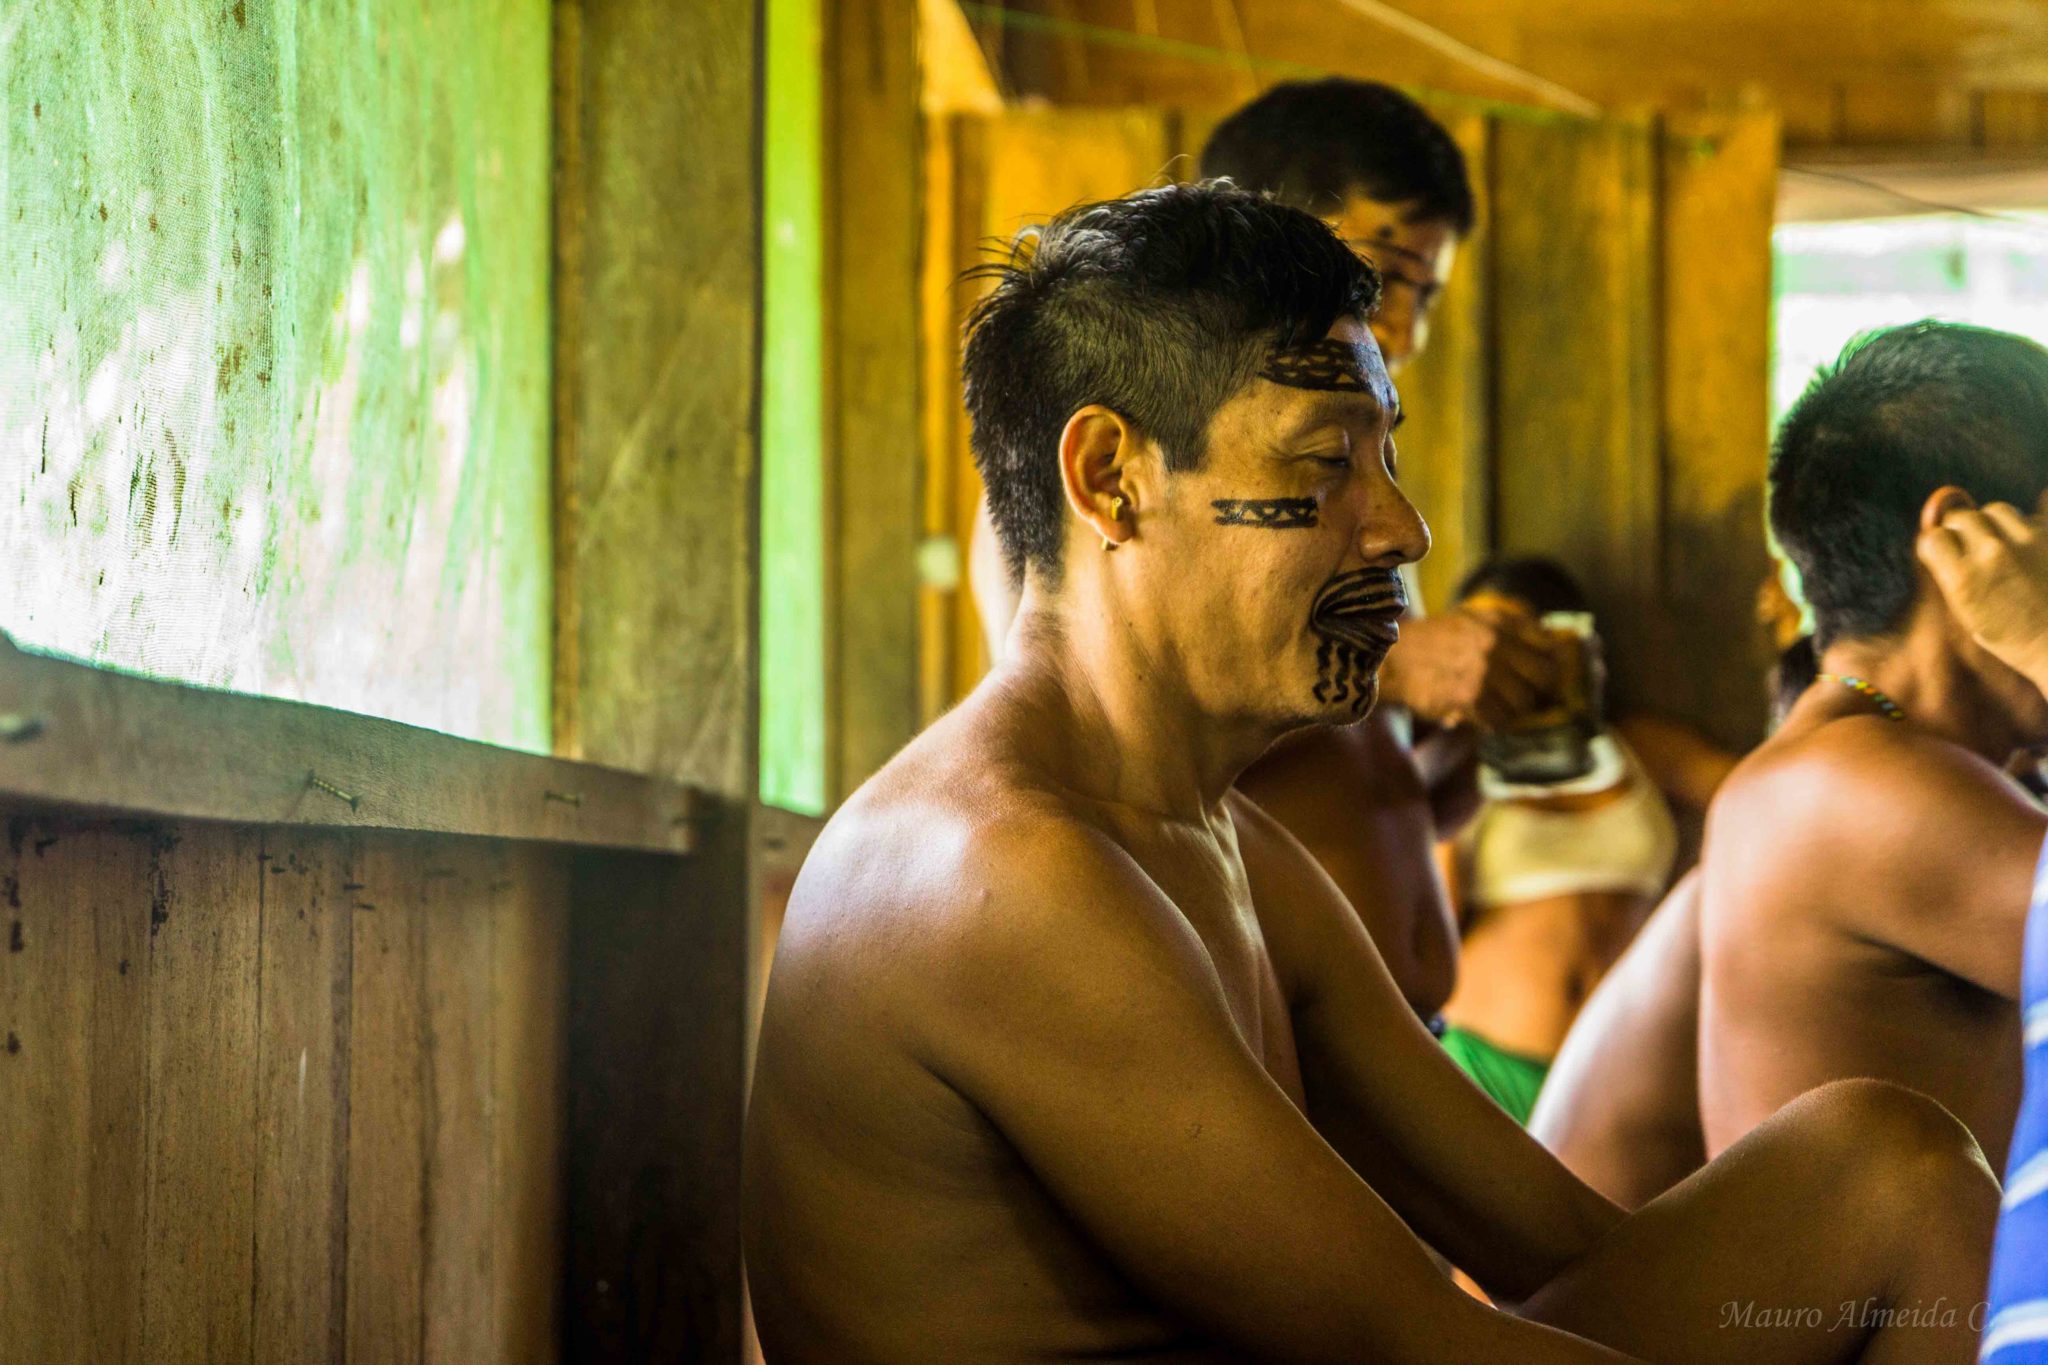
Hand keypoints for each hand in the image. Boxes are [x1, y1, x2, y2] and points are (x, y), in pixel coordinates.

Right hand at [1379, 602, 1564, 729]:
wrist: (1394, 658)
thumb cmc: (1435, 640)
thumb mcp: (1473, 619)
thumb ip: (1509, 628)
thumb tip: (1551, 645)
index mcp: (1499, 623)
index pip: (1549, 648)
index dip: (1552, 665)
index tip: (1544, 676)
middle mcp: (1495, 645)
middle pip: (1544, 677)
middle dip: (1538, 690)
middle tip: (1527, 696)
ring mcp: (1482, 672)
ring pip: (1524, 703)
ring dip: (1515, 710)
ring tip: (1500, 707)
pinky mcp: (1468, 698)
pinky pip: (1499, 720)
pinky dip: (1494, 723)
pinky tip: (1483, 716)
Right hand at [1918, 497, 2047, 694]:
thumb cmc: (2012, 635)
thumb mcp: (1968, 610)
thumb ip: (1949, 565)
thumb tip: (1936, 505)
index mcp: (1964, 579)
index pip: (1933, 537)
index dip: (1937, 546)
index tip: (1944, 557)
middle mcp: (1994, 554)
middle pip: (1962, 516)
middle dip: (1961, 530)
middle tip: (1973, 552)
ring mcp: (2029, 541)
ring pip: (1996, 510)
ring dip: (1993, 524)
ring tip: (2002, 549)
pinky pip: (2030, 519)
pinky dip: (2025, 531)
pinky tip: (2030, 555)